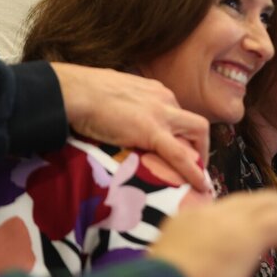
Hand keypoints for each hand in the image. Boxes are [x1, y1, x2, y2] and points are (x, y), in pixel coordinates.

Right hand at [51, 62, 209, 190]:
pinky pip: (180, 154)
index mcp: (156, 91)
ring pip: (198, 132)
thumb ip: (127, 105)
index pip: (179, 115)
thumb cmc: (85, 92)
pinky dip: (193, 171)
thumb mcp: (116, 94)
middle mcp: (164, 98)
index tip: (180, 152)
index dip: (182, 136)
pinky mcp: (151, 130)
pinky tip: (198, 185)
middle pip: (195, 123)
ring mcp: (161, 113)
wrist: (75, 92)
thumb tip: (121, 118)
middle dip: (200, 147)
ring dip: (201, 157)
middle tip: (194, 168)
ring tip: (198, 180)